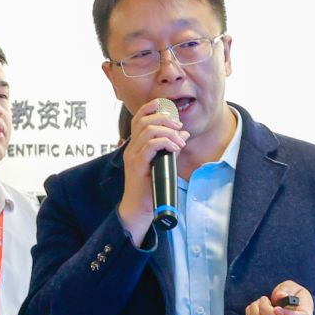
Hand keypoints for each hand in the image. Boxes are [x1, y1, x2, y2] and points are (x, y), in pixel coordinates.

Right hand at [117, 98, 189, 241]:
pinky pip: (151, 145)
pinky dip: (166, 143)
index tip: (166, 107)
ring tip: (179, 142)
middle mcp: (131, 148)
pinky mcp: (138, 164)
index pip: (138, 119)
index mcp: (135, 145)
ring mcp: (133, 156)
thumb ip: (171, 146)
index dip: (150, 108)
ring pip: (148, 130)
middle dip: (165, 119)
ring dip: (168, 132)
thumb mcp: (163, 162)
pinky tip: (175, 149)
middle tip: (179, 127)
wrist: (139, 208)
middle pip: (144, 120)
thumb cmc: (150, 187)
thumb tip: (184, 133)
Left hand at [246, 281, 314, 314]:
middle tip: (264, 298)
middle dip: (264, 307)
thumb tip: (280, 295)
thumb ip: (287, 289)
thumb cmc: (293, 296)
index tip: (277, 308)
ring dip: (255, 310)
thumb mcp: (293, 288)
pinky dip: (250, 314)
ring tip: (259, 302)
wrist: (292, 309)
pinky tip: (256, 308)